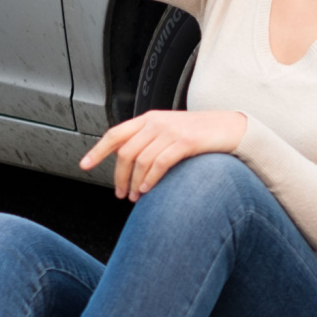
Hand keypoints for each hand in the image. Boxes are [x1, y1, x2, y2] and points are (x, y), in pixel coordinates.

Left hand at [79, 110, 246, 200]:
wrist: (231, 128)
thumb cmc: (201, 133)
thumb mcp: (171, 131)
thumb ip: (150, 140)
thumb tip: (129, 162)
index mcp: (149, 118)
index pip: (116, 134)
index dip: (98, 150)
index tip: (85, 165)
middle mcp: (156, 122)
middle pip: (126, 152)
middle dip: (119, 177)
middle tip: (121, 194)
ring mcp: (171, 131)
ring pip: (141, 161)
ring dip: (135, 183)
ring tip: (136, 197)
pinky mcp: (185, 142)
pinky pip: (159, 163)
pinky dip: (150, 180)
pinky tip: (148, 190)